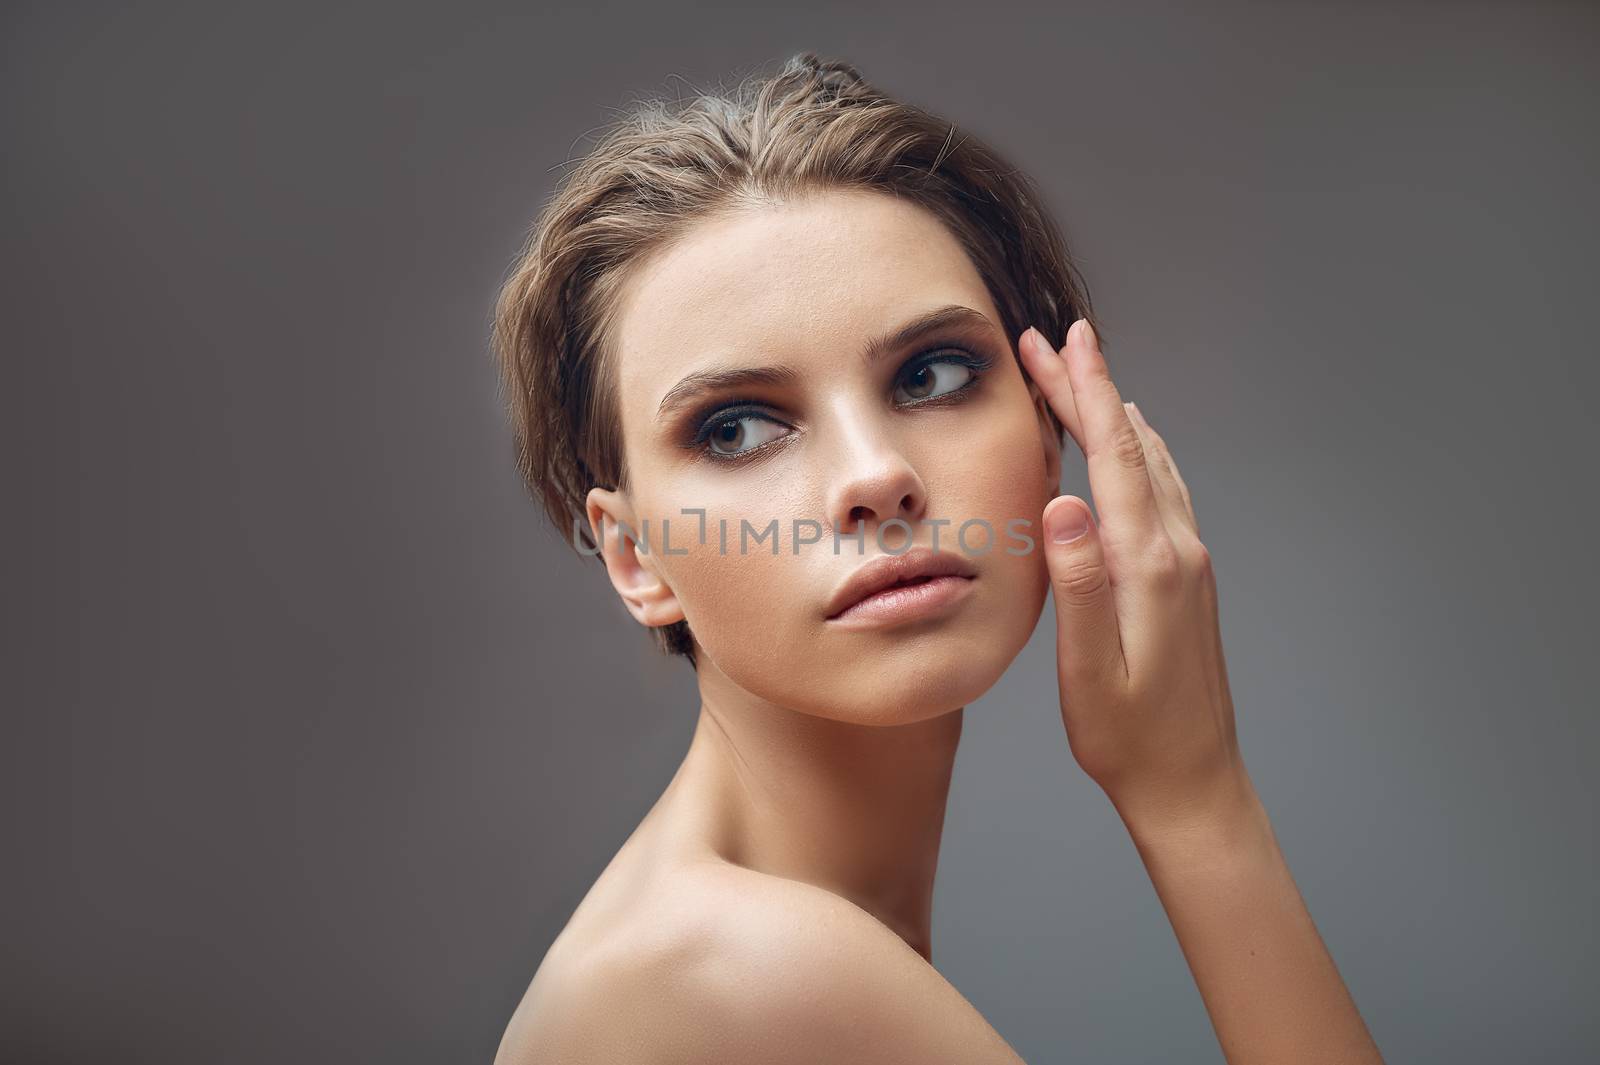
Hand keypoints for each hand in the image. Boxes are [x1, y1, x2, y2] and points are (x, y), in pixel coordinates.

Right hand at [1019, 319, 1245, 829]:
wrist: (1193, 783)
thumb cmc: (1130, 738)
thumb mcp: (1088, 669)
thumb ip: (1080, 583)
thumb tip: (1064, 502)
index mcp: (1150, 565)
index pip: (1114, 456)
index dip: (1087, 392)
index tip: (1064, 340)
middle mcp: (1179, 551)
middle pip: (1132, 446)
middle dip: (1090, 387)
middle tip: (1050, 341)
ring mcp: (1191, 562)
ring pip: (1152, 463)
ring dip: (1112, 414)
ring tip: (1077, 378)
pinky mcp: (1188, 578)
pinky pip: (1162, 491)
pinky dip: (1135, 452)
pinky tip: (1126, 450)